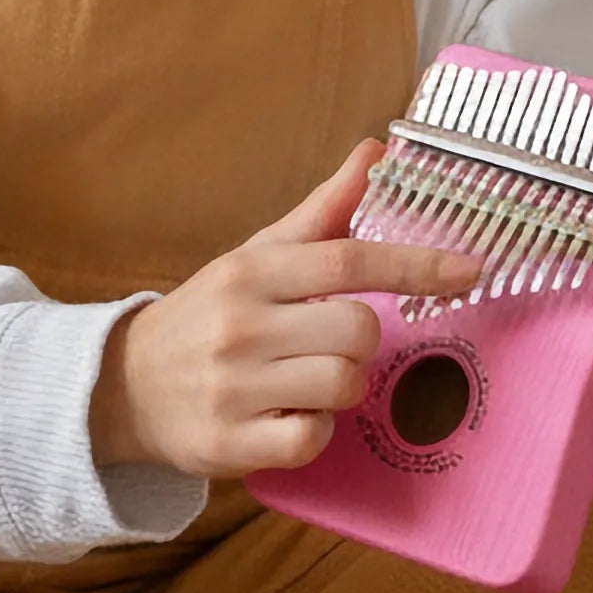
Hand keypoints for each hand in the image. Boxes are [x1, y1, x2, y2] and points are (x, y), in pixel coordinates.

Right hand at [89, 139, 483, 480]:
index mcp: (250, 272)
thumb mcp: (254, 257)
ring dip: (340, 389)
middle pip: (357, 331)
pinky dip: (313, 431)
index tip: (469, 269)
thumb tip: (376, 151)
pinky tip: (286, 416)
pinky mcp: (228, 441)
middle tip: (327, 344)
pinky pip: (312, 438)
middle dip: (361, 341)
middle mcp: (239, 325)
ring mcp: (232, 386)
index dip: (415, 264)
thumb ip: (321, 212)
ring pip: (343, 385)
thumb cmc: (207, 316)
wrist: (123, 385)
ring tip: (303, 382)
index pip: (346, 260)